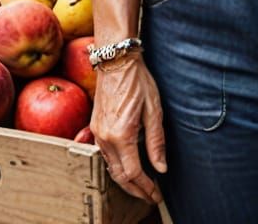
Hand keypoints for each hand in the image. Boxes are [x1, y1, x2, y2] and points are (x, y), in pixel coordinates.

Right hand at [92, 56, 166, 203]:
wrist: (117, 61)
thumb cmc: (138, 81)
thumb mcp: (154, 110)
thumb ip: (156, 141)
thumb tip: (161, 167)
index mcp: (121, 135)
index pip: (133, 172)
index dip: (146, 187)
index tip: (156, 195)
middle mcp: (105, 138)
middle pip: (119, 175)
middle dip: (135, 190)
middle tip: (150, 196)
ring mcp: (98, 133)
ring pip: (110, 167)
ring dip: (126, 180)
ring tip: (142, 186)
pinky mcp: (96, 127)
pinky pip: (105, 155)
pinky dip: (117, 167)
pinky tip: (127, 167)